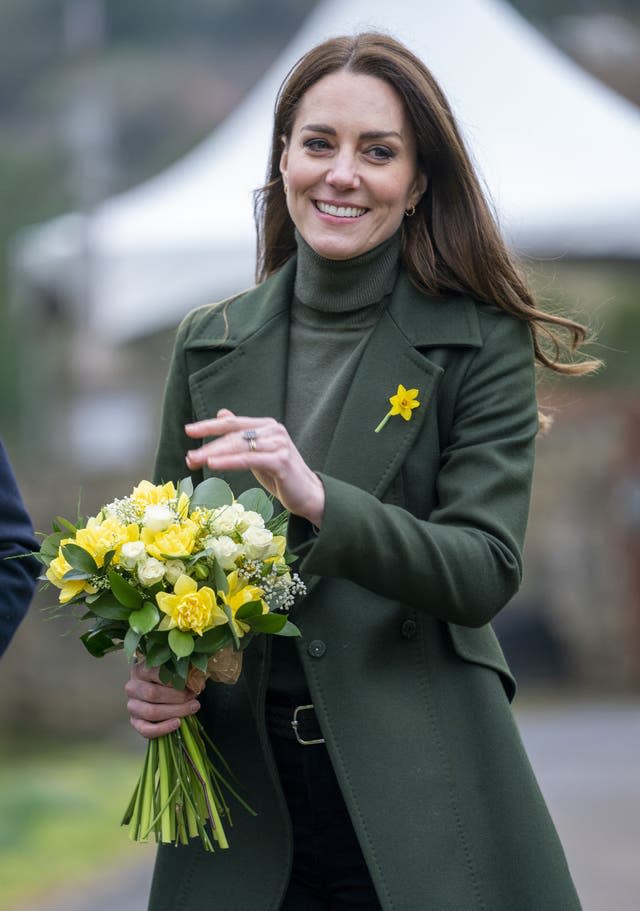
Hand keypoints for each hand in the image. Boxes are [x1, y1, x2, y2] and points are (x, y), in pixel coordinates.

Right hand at [125, 661, 200, 739]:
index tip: (192, 684)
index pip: (155, 674)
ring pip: (151, 712)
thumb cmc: (169, 679)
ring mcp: (132, 706)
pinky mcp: (135, 722)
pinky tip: (177, 723)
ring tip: (192, 708)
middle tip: (194, 699)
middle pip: (153, 694)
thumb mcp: (175, 672)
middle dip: (177, 698)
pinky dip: (163, 728)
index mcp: (140, 670)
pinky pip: (146, 730)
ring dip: (175, 711)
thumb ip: (185, 675)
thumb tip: (197, 683)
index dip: (176, 680)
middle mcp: (132, 688)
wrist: (159, 692)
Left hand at [184, 409, 324, 526]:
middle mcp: (274, 431)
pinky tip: (213, 464)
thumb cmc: (281, 475)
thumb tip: (222, 413)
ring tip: (194, 461)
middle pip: (233, 435)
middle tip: (189, 456)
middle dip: (208, 445)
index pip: (233, 424)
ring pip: (239, 447)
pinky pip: (248, 460)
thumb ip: (242, 435)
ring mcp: (278, 444)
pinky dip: (229, 462)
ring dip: (213, 454)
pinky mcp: (280, 461)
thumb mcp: (258, 452)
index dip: (210, 426)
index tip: (189, 431)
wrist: (308, 495)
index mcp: (267, 426)